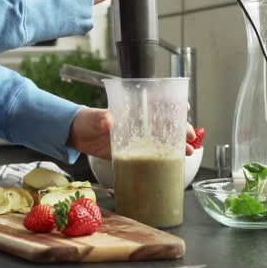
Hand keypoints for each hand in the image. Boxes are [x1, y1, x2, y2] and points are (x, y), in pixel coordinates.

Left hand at [68, 108, 196, 159]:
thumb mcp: (94, 118)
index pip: (156, 104)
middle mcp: (138, 124)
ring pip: (162, 140)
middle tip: (190, 135)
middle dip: (181, 128)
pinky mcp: (132, 153)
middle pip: (165, 124)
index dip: (173, 104)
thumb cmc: (86, 121)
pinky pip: (151, 156)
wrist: (76, 136)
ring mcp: (136, 139)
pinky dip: (164, 159)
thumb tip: (109, 120)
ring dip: (177, 145)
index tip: (186, 107)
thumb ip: (102, 118)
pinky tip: (175, 163)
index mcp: (132, 111)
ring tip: (189, 151)